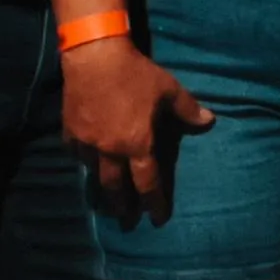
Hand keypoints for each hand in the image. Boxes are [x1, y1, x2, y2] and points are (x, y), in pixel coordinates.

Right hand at [59, 38, 213, 220]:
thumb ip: (188, 110)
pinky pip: (77, 155)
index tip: (157, 220)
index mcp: (137, 144)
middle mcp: (110, 151)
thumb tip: (209, 122)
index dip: (154, 203)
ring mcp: (87, 144)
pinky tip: (87, 163)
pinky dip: (84, 162)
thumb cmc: (136, 74)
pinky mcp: (70, 133)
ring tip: (106, 199)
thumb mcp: (169, 90)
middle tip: (126, 222)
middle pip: (115, 189)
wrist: (95, 57)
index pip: (147, 183)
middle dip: (122, 208)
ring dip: (102, 188)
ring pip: (94, 174)